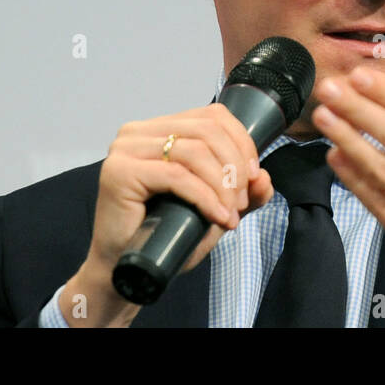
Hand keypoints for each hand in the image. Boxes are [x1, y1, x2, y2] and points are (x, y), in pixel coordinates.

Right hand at [63, 103, 275, 325]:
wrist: (123, 269)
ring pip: (194, 151)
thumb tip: (264, 178)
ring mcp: (126, 149)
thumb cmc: (162, 236)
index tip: (253, 178)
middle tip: (241, 202)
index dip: (241, 143)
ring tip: (230, 213)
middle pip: (207, 130)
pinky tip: (218, 217)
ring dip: (222, 184)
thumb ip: (239, 192)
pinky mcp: (120, 172)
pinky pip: (177, 176)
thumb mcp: (212, 209)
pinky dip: (205, 197)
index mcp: (158, 128)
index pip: (212, 116)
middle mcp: (138, 131)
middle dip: (234, 166)